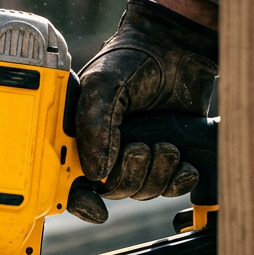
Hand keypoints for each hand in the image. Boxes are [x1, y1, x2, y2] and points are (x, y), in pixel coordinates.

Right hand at [67, 0, 218, 223]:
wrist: (178, 45)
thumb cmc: (133, 57)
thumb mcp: (104, 85)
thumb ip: (95, 126)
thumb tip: (97, 173)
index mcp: (79, 132)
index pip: (68, 178)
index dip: (78, 200)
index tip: (97, 209)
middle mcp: (105, 147)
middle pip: (110, 190)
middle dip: (130, 177)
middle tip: (141, 148)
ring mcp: (136, 152)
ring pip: (141, 190)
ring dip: (157, 175)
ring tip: (166, 146)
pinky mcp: (166, 155)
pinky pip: (170, 187)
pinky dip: (179, 181)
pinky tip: (185, 165)